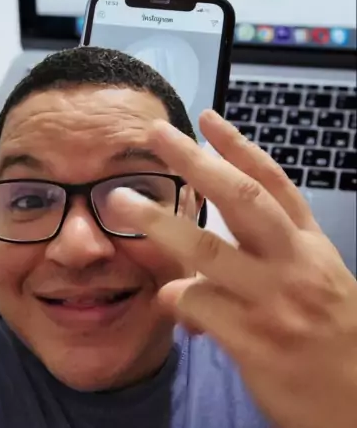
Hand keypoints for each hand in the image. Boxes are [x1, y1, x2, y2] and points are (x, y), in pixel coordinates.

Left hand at [112, 110, 356, 427]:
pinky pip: (201, 306)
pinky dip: (177, 298)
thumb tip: (215, 253)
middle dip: (196, 161)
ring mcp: (275, 300)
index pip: (273, 182)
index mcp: (311, 244)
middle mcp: (294, 263)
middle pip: (241, 198)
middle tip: (157, 135)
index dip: (238, 146)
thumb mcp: (319, 282)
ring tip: (122, 201)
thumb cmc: (336, 339)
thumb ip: (270, 257)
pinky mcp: (256, 340)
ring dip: (161, 223)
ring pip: (209, 248)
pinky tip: (167, 300)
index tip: (206, 118)